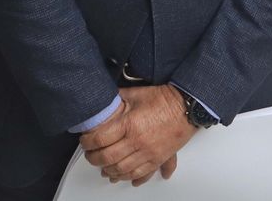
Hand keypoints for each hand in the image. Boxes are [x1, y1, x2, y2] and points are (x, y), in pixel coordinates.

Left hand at [79, 85, 194, 184]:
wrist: (186, 107)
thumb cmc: (163, 99)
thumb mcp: (135, 94)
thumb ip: (116, 99)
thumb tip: (103, 101)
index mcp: (129, 125)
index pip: (101, 139)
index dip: (88, 142)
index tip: (84, 141)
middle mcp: (138, 142)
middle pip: (109, 157)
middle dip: (94, 159)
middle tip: (89, 156)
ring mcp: (149, 153)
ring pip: (123, 170)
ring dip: (110, 171)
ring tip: (103, 168)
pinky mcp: (158, 159)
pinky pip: (142, 174)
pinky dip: (131, 178)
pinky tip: (124, 178)